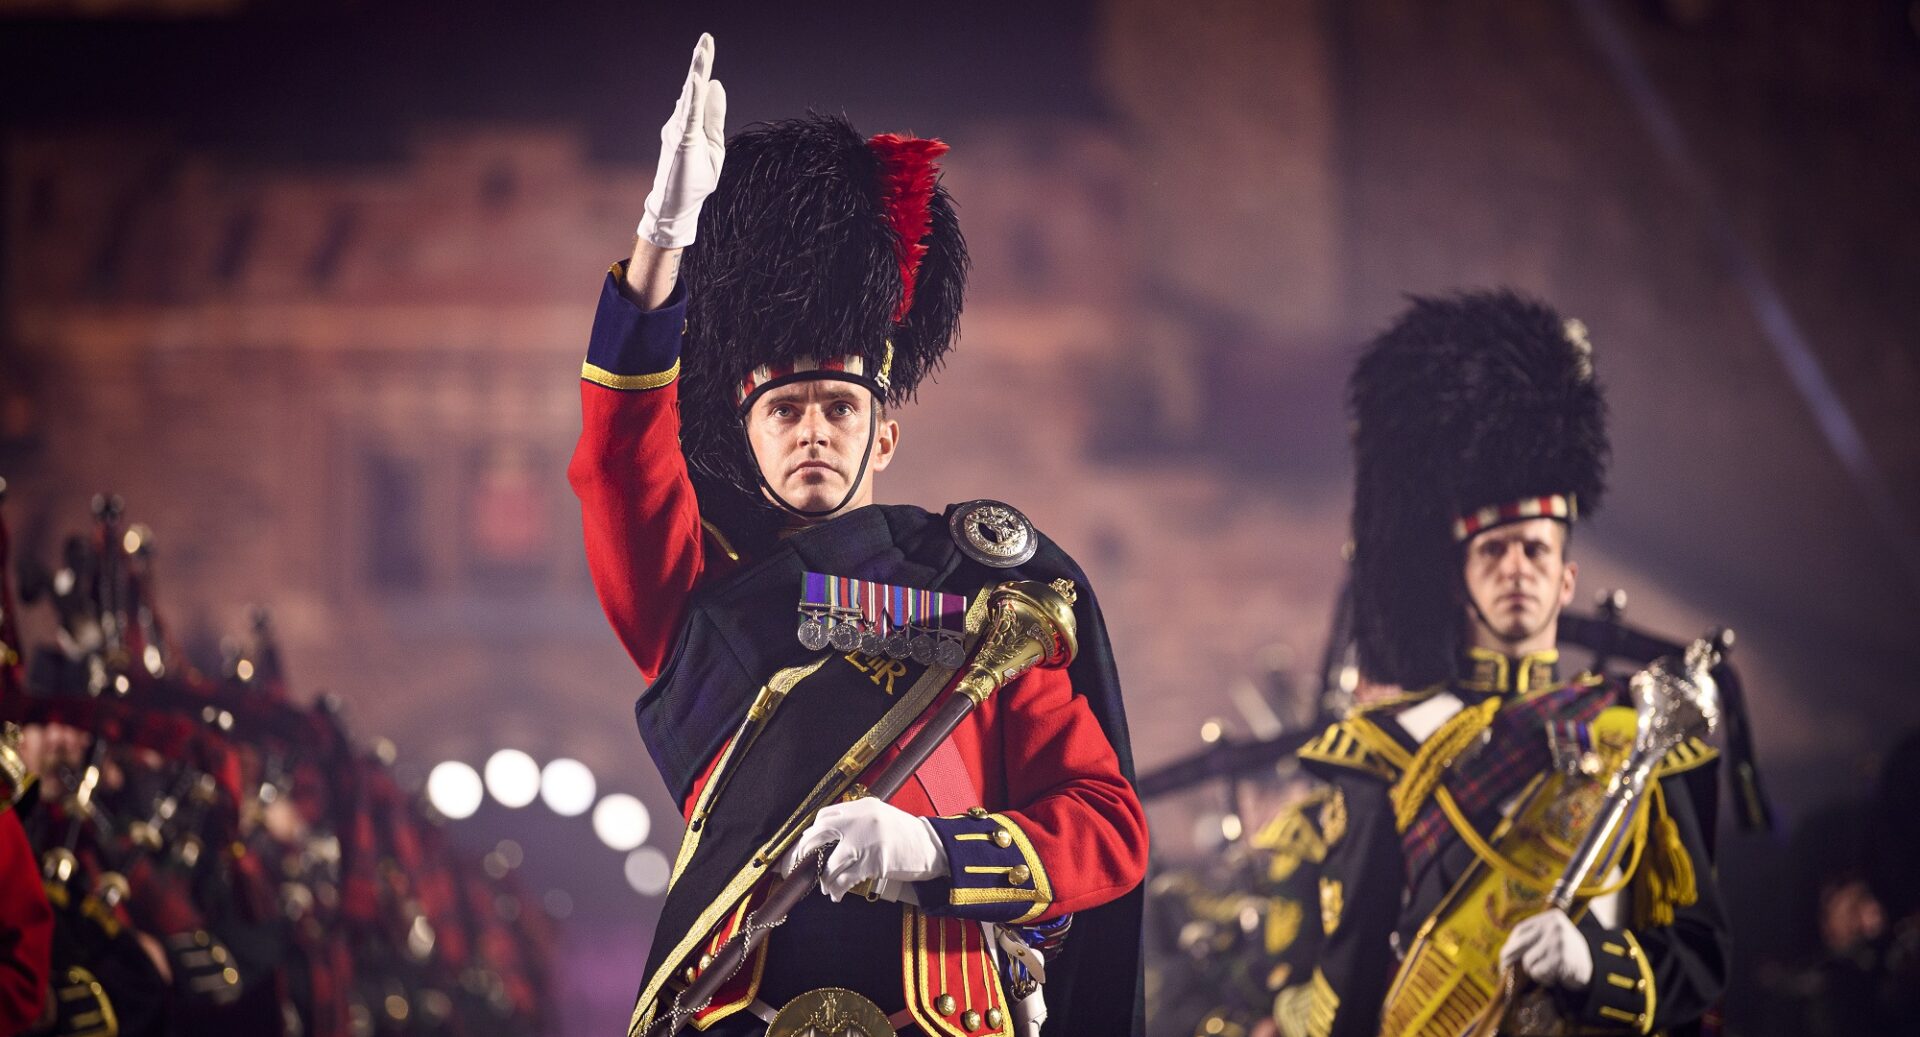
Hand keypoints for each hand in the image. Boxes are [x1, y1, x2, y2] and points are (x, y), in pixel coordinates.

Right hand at [638, 33, 725, 248]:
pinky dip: (693, 97)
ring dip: (697, 72)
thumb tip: (717, 85)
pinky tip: (699, 80)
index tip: (708, 43)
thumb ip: (714, 117)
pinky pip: (689, 115)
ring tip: (703, 50)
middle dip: (701, 62)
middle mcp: (682, 121)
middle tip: (706, 38)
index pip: (701, 90)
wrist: (679, 206)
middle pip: (694, 87)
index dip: (704, 66)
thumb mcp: (714, 146)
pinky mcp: (682, 141)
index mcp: (692, 123)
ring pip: (690, 96)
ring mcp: (679, 130)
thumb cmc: (694, 180)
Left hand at [786, 798, 946, 901]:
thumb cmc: (907, 836)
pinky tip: (837, 894)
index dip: (812, 833)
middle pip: (820, 836)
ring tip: (827, 887)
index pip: (825, 816)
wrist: (934, 847)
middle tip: (801, 868)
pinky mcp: (873, 861)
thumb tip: (828, 840)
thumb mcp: (881, 818)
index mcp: (862, 806)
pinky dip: (837, 889)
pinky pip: (845, 879)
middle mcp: (861, 819)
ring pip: (831, 863)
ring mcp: (866, 840)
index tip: (806, 847)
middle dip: (805, 855)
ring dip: (825, 879)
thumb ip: (857, 822)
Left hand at [1499, 909, 1592, 989]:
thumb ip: (1533, 939)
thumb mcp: (1551, 938)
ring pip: (1528, 960)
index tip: (1503, 957)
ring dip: (1534, 971)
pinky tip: (1554, 976)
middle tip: (1505, 969)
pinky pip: (1537, 971)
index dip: (1510, 945)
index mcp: (1551, 917)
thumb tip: (1504, 954)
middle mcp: (1554, 925)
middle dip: (1510, 958)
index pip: (1521, 929)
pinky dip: (1543, 978)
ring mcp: (1558, 941)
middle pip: (1521, 943)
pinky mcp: (1560, 958)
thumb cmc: (1567, 954)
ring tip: (1548, 970)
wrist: (1594, 969)